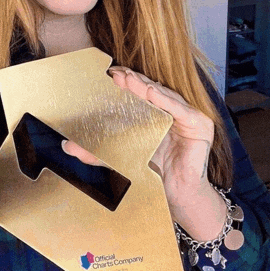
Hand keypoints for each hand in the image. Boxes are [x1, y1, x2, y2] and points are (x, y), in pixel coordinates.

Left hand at [63, 66, 224, 239]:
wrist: (178, 196)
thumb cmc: (155, 173)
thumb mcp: (123, 157)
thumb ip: (99, 152)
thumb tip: (69, 146)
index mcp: (155, 113)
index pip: (139, 94)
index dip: (125, 83)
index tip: (108, 74)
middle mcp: (171, 110)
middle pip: (150, 91)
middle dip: (132, 82)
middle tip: (115, 74)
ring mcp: (187, 115)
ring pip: (164, 95)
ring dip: (145, 87)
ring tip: (129, 80)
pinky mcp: (200, 124)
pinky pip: (180, 109)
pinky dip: (166, 99)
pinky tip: (152, 92)